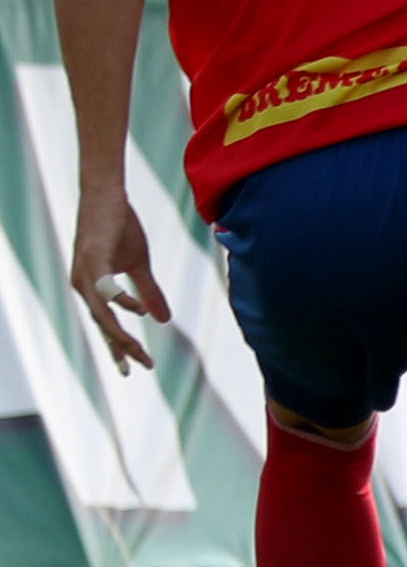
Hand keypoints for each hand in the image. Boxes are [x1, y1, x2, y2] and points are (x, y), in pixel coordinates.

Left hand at [69, 194, 167, 374]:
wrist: (107, 197)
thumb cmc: (119, 228)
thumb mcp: (139, 265)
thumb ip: (149, 292)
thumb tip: (163, 320)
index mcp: (92, 288)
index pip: (105, 325)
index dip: (118, 348)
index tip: (132, 369)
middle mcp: (83, 285)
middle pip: (103, 325)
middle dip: (123, 348)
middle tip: (141, 366)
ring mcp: (85, 273)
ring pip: (102, 314)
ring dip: (120, 334)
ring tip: (138, 349)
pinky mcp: (92, 258)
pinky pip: (106, 288)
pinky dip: (121, 301)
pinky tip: (138, 311)